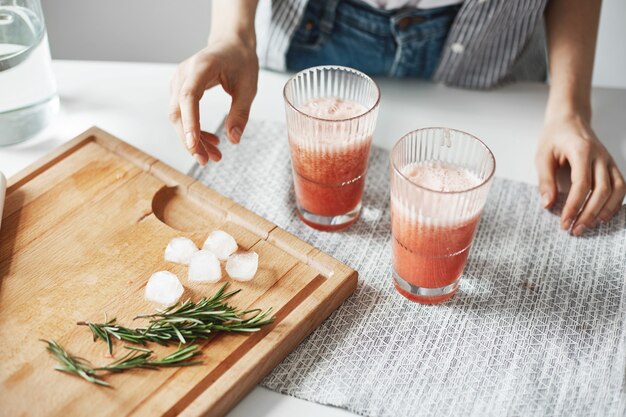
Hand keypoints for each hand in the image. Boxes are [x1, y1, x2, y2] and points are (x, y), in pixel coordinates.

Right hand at [168, 36, 258, 164]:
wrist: (231, 43)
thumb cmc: (241, 61)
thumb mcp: (248, 87)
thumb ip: (240, 113)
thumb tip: (234, 140)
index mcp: (201, 67)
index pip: (189, 97)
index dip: (190, 122)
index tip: (194, 144)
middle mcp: (184, 74)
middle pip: (177, 112)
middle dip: (190, 140)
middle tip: (207, 160)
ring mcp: (179, 82)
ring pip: (178, 117)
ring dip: (193, 139)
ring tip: (214, 156)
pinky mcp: (180, 90)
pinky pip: (182, 115)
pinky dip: (194, 131)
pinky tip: (212, 142)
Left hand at [536, 114, 624, 235]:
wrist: (570, 119)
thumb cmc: (554, 137)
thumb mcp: (542, 156)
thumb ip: (545, 180)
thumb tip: (548, 204)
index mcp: (581, 151)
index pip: (582, 184)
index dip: (574, 206)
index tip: (564, 222)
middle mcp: (600, 156)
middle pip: (602, 190)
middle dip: (588, 213)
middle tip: (575, 230)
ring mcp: (609, 160)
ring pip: (617, 190)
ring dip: (604, 211)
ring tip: (589, 226)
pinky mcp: (612, 165)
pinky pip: (621, 186)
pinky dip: (615, 203)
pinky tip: (603, 215)